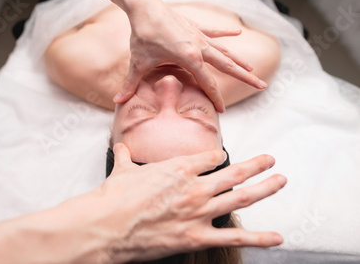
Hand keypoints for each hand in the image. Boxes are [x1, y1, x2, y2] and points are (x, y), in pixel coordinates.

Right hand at [95, 143, 285, 262]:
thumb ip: (126, 157)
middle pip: (234, 172)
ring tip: (280, 181)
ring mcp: (199, 212)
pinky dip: (258, 239)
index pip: (210, 157)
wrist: (106, 224)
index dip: (220, 156)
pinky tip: (276, 237)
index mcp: (179, 167)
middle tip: (270, 160)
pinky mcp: (197, 237)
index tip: (225, 158)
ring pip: (241, 197)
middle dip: (256, 165)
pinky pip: (234, 238)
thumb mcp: (122, 170)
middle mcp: (195, 186)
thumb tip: (122, 148)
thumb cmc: (114, 197)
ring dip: (264, 188)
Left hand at [114, 0, 266, 111]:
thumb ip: (130, 84)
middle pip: (226, 65)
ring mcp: (199, 35)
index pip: (207, 82)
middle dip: (244, 77)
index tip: (223, 110)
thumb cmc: (142, 35)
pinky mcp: (194, 26)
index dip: (215, 98)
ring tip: (252, 69)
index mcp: (190, 57)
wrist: (144, 6)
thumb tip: (117, 102)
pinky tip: (237, 35)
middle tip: (261, 86)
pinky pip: (214, 32)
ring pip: (223, 51)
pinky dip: (225, 35)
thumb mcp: (138, 62)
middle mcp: (199, 46)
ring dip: (237, 60)